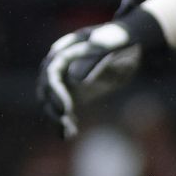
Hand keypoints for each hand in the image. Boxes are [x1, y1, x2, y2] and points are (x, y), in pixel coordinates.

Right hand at [37, 0, 167, 138]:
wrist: (128, 42)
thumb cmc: (119, 41)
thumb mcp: (110, 47)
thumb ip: (93, 59)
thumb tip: (74, 79)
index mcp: (66, 49)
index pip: (51, 72)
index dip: (55, 92)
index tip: (65, 110)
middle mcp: (60, 63)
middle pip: (47, 88)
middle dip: (53, 108)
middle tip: (66, 126)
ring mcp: (65, 77)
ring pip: (51, 100)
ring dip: (57, 117)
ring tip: (68, 134)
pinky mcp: (72, 89)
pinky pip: (62, 106)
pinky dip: (64, 120)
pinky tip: (70, 134)